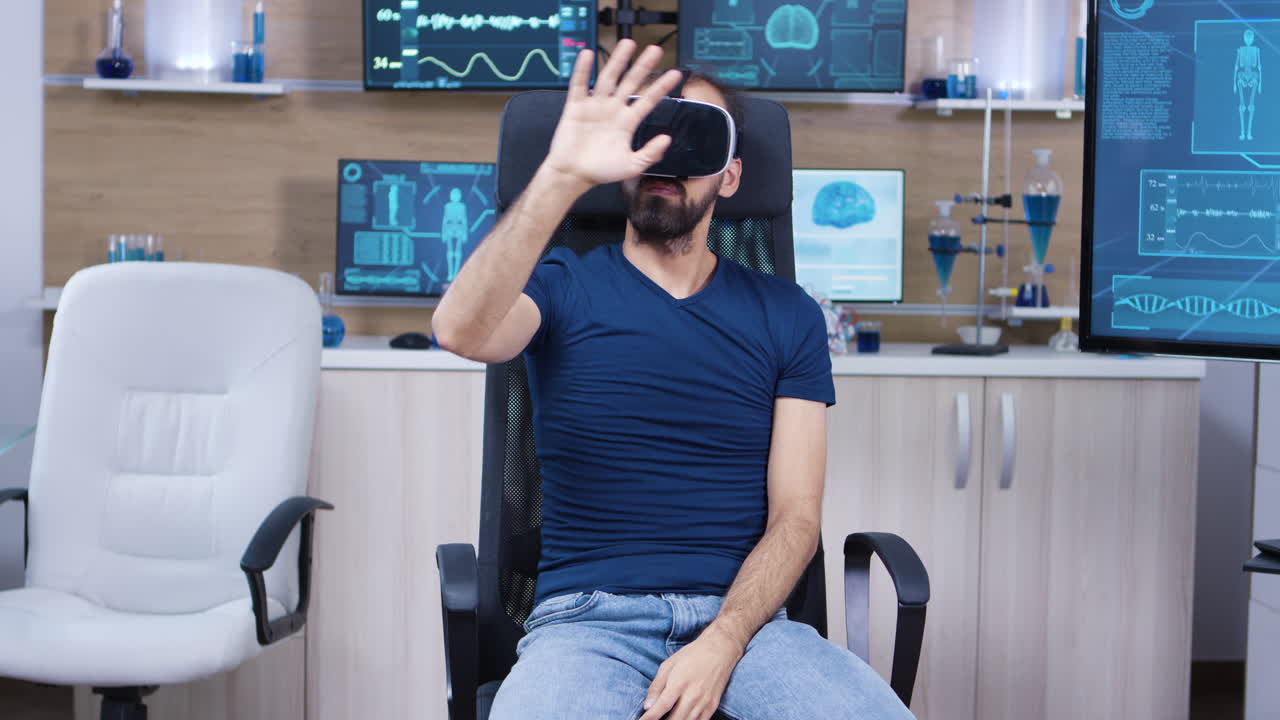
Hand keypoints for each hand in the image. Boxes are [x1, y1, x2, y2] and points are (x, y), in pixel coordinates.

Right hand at [542, 40, 683, 189]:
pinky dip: (582, 70)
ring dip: (618, 61)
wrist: (573, 176)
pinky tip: (587, 55)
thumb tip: (667, 139)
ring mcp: (595, 106)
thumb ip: (649, 153)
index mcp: (627, 122)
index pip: (648, 100)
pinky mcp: (576, 107)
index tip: (676, 74)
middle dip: (643, 66)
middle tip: (655, 50)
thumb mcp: (631, 166)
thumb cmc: (600, 171)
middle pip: (630, 83)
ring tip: (627, 44)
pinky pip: (579, 85)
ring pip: (608, 78)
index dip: (662, 87)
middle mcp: (613, 110)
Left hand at [638, 626, 744, 719]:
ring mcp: (704, 702)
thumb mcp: (668, 665)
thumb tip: (647, 706)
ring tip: (666, 719)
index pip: (661, 707)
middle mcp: (693, 695)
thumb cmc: (691, 655)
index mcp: (679, 683)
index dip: (649, 718)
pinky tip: (682, 719)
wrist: (720, 649)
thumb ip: (656, 686)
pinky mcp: (713, 706)